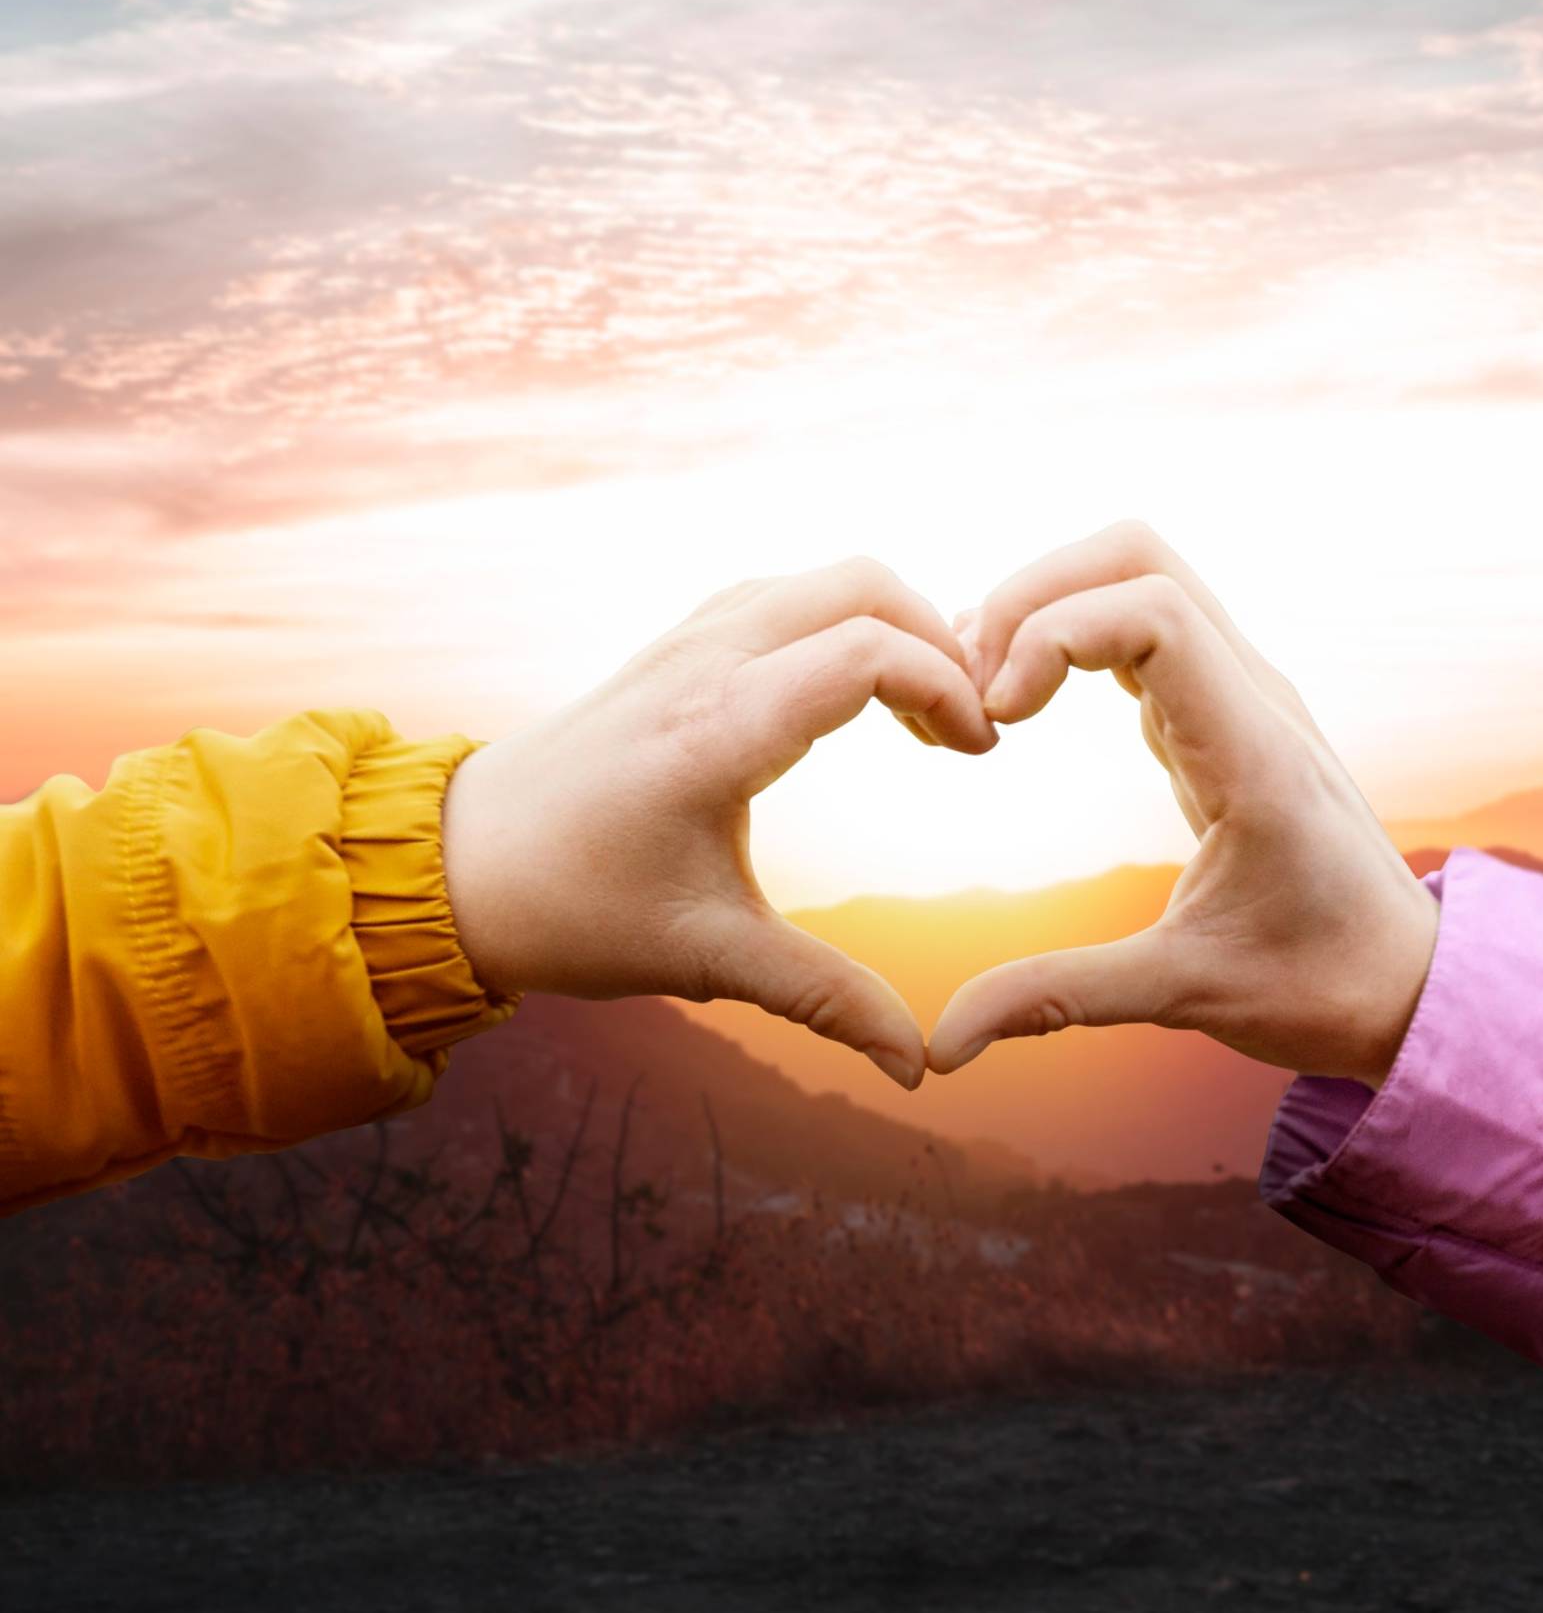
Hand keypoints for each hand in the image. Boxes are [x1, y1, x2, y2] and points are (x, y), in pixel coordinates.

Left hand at [440, 558, 997, 1090]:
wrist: (458, 867)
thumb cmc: (575, 911)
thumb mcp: (707, 958)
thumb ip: (824, 1000)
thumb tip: (918, 1069)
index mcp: (717, 729)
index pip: (868, 652)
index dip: (948, 690)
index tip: (978, 755)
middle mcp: (703, 663)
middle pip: (860, 583)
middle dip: (937, 638)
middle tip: (963, 725)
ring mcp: (683, 643)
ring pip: (821, 578)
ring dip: (889, 624)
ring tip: (920, 715)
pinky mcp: (672, 647)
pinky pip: (781, 595)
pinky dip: (839, 620)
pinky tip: (850, 695)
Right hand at [928, 522, 1437, 1090]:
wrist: (1411, 985)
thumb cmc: (1318, 988)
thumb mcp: (1185, 996)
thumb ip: (1060, 1000)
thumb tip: (944, 1045)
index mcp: (1253, 752)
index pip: (1155, 612)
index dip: (1054, 632)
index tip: (998, 715)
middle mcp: (1255, 698)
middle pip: (1139, 556)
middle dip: (1036, 592)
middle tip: (971, 683)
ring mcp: (1243, 695)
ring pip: (1141, 575)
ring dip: (1051, 606)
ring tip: (984, 690)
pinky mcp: (1224, 712)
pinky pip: (1144, 626)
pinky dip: (1072, 634)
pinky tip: (1019, 698)